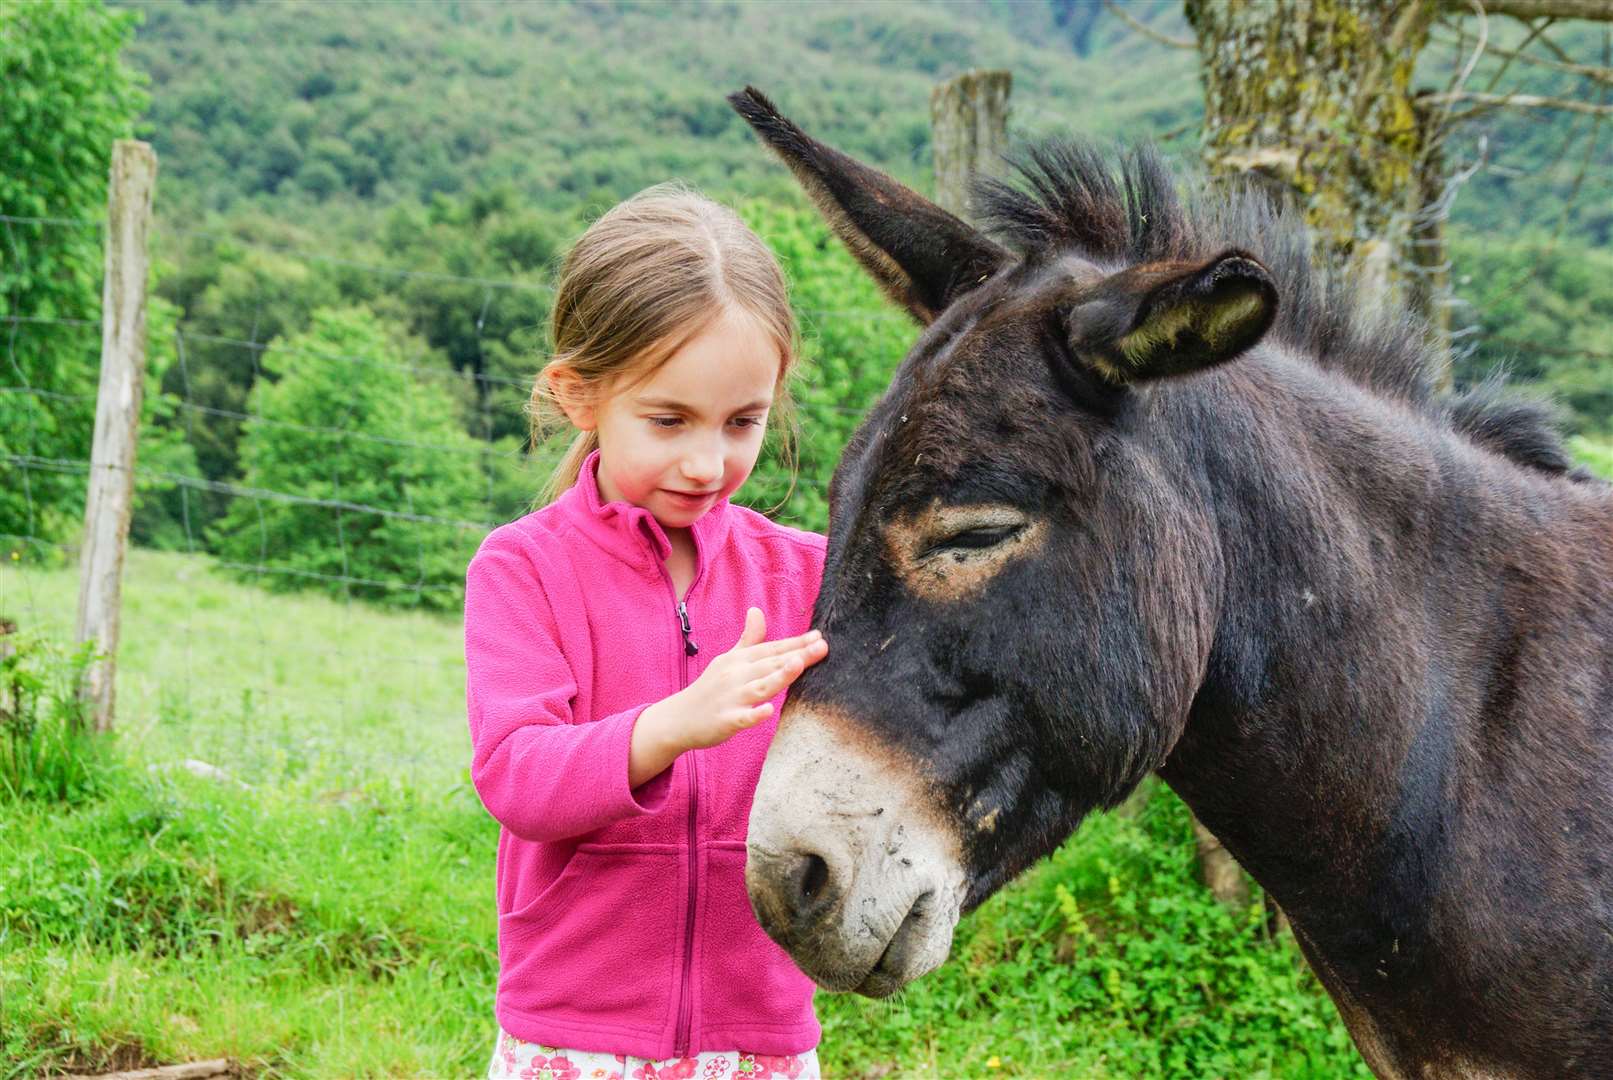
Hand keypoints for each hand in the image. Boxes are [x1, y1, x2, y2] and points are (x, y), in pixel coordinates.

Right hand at [630, 608, 827, 784]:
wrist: (679, 718)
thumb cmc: (710, 689)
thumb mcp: (728, 660)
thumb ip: (748, 639)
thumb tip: (757, 610)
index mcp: (739, 660)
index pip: (772, 649)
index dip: (796, 642)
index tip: (819, 636)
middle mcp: (736, 675)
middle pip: (771, 664)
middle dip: (797, 654)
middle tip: (822, 646)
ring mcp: (731, 698)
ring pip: (759, 686)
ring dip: (779, 675)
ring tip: (799, 664)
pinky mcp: (725, 720)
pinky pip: (742, 718)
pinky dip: (754, 714)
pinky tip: (768, 711)